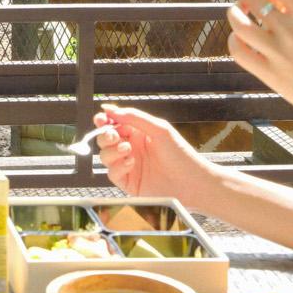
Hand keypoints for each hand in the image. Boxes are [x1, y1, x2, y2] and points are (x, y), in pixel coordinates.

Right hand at [94, 104, 214, 210]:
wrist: (191, 183)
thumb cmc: (181, 155)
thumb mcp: (159, 129)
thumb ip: (134, 117)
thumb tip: (110, 109)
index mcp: (138, 133)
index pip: (114, 124)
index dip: (104, 121)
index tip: (101, 119)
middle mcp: (131, 148)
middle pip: (105, 140)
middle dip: (105, 135)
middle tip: (113, 135)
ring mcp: (128, 166)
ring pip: (105, 156)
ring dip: (112, 151)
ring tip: (127, 149)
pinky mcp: (128, 183)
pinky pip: (112, 173)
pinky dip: (118, 166)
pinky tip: (131, 163)